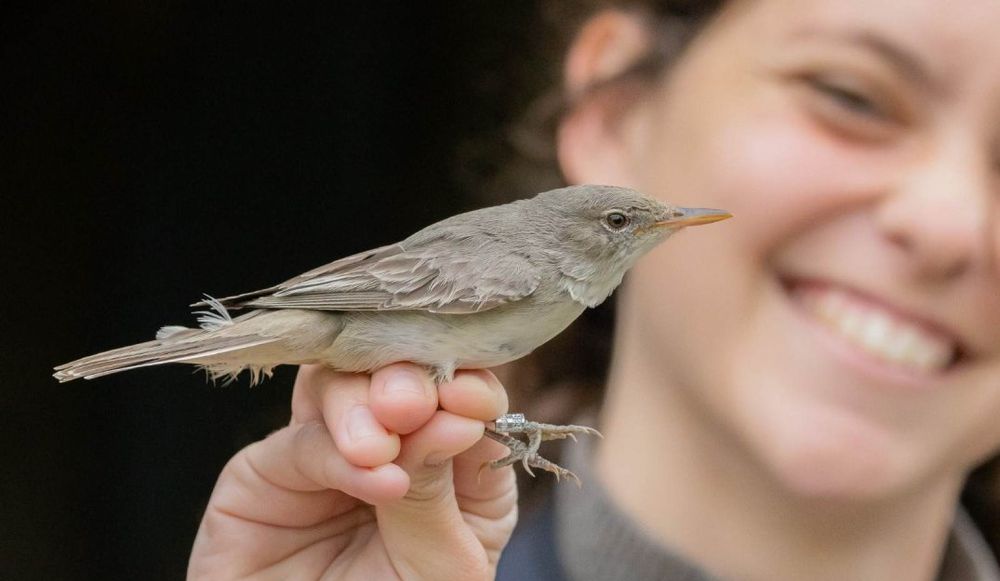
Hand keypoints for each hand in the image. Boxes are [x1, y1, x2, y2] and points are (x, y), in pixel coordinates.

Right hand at [188, 363, 516, 579]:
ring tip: (382, 447)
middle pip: (393, 377)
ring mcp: (325, 458)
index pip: (461, 398)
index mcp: (451, 469)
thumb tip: (454, 415)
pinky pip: (297, 444)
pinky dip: (333, 454)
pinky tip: (370, 478)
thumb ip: (440, 491)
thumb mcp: (443, 566)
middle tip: (413, 402)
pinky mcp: (264, 476)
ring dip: (361, 403)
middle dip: (406, 381)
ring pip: (336, 387)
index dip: (465, 385)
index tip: (468, 396)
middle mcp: (388, 450)